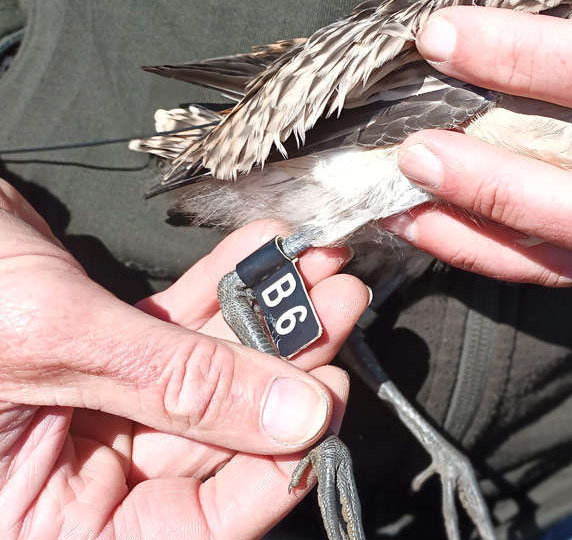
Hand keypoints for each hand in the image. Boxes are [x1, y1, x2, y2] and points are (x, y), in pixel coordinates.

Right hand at [0, 180, 368, 537]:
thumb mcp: (52, 346)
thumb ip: (179, 387)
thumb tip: (299, 418)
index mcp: (39, 524)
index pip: (190, 526)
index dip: (270, 471)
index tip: (327, 405)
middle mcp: (69, 480)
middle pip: (213, 441)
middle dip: (283, 370)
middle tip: (337, 310)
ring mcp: (89, 412)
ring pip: (207, 376)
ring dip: (268, 318)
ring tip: (320, 271)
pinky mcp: (100, 350)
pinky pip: (179, 328)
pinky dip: (224, 289)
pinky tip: (266, 253)